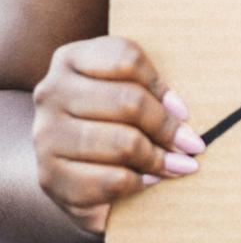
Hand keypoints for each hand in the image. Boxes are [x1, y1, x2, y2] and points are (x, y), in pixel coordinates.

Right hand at [32, 36, 204, 235]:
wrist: (67, 169)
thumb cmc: (107, 120)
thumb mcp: (123, 89)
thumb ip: (147, 89)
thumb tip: (179, 114)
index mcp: (71, 59)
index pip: (127, 59)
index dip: (161, 86)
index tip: (183, 112)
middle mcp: (51, 92)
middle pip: (129, 101)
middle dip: (167, 128)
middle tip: (192, 145)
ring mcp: (45, 135)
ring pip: (122, 143)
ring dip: (158, 159)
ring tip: (178, 165)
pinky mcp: (49, 176)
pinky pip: (109, 180)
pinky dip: (137, 183)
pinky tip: (147, 181)